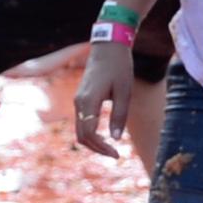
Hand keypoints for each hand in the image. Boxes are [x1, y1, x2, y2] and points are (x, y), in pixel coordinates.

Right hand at [71, 42, 133, 157]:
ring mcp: (78, 100)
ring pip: (80, 129)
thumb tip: (116, 138)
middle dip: (96, 149)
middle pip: (81, 135)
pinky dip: (91, 133)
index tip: (116, 154)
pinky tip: (105, 136)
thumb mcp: (124, 92)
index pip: (88, 133)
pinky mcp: (81, 98)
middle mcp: (79, 103)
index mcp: (88, 101)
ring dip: (93, 142)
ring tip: (111, 148)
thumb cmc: (119, 68)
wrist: (108, 47)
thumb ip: (119, 116)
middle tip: (115, 155)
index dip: (101, 147)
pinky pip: (82, 121)